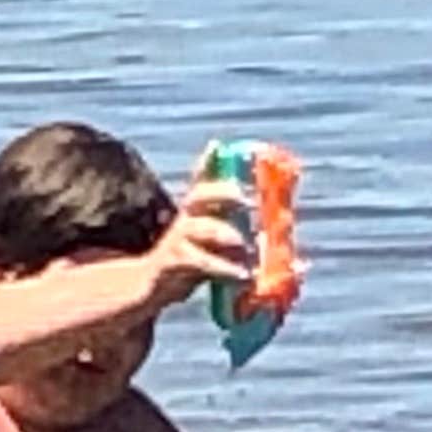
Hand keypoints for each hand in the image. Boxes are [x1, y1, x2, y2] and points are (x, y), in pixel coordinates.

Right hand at [146, 154, 259, 307]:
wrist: (150, 285)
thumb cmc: (191, 261)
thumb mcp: (212, 243)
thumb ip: (239, 237)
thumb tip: (281, 247)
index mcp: (195, 209)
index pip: (200, 178)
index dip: (208, 161)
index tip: (218, 146)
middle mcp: (185, 218)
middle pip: (201, 195)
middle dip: (225, 192)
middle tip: (251, 200)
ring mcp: (177, 239)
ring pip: (201, 228)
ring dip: (226, 235)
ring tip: (246, 246)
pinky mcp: (174, 262)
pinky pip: (200, 261)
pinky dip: (224, 268)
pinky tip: (241, 275)